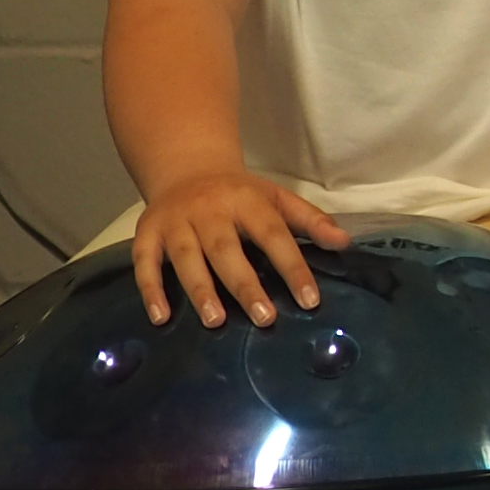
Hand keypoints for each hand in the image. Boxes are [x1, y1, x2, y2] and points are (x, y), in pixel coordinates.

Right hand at [133, 169, 342, 326]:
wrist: (185, 168)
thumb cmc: (238, 194)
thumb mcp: (276, 198)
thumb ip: (309, 220)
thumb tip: (344, 242)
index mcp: (246, 200)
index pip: (274, 235)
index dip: (293, 267)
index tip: (309, 300)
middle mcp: (209, 210)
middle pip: (226, 249)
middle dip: (245, 285)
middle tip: (264, 318)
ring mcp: (175, 221)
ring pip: (186, 257)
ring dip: (200, 290)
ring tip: (216, 321)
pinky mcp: (147, 233)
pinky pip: (144, 262)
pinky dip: (150, 289)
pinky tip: (161, 317)